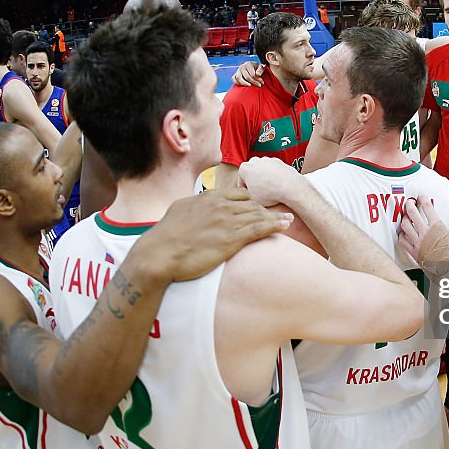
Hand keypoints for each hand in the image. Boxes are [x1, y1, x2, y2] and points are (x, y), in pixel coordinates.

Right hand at [138, 187, 291, 280]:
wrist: (160, 253)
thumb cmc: (166, 236)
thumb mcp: (180, 210)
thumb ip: (194, 204)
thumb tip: (197, 203)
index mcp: (209, 197)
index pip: (238, 195)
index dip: (251, 202)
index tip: (259, 208)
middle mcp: (221, 205)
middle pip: (252, 205)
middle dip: (266, 210)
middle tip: (279, 214)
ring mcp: (227, 221)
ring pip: (258, 215)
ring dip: (275, 217)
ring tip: (288, 220)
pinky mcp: (232, 238)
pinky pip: (259, 228)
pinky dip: (274, 225)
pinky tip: (284, 226)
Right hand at [231, 61, 264, 86]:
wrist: (252, 67)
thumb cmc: (257, 68)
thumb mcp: (261, 67)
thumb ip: (260, 70)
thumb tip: (258, 74)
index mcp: (248, 64)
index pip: (252, 74)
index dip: (258, 79)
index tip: (262, 82)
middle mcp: (242, 67)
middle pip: (247, 77)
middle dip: (254, 82)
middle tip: (259, 85)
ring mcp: (237, 71)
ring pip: (239, 78)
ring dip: (245, 83)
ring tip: (250, 86)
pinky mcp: (235, 74)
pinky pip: (234, 79)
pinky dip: (237, 83)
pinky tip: (244, 85)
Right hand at [237, 157, 309, 207]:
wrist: (290, 187)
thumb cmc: (269, 194)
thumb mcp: (251, 199)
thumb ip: (245, 196)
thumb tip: (245, 198)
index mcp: (244, 168)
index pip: (241, 182)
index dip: (246, 193)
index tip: (251, 199)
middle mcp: (255, 160)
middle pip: (252, 175)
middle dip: (255, 184)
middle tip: (260, 196)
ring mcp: (268, 160)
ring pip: (263, 173)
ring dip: (265, 181)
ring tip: (270, 192)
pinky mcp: (280, 162)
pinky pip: (274, 172)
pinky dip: (275, 178)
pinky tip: (278, 187)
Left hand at [397, 196, 442, 260]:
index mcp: (437, 227)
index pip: (427, 208)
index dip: (423, 200)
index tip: (422, 197)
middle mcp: (425, 233)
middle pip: (412, 214)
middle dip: (409, 205)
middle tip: (409, 203)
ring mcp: (418, 243)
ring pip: (405, 226)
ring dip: (404, 219)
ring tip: (405, 217)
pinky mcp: (414, 253)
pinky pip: (403, 242)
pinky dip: (402, 236)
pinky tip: (403, 234)